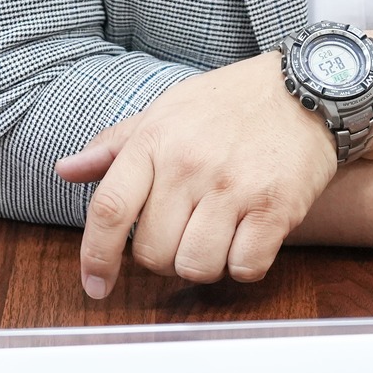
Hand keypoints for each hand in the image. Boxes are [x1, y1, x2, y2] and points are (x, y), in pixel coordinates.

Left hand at [55, 53, 336, 294]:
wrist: (306, 87)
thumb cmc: (230, 101)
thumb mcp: (168, 109)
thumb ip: (116, 144)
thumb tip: (66, 170)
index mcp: (156, 139)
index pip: (109, 209)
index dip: (94, 256)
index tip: (95, 285)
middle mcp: (189, 163)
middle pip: (151, 252)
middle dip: (163, 255)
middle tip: (183, 231)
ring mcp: (233, 186)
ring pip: (195, 266)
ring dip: (203, 261)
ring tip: (217, 232)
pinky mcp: (275, 206)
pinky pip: (244, 267)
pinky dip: (244, 263)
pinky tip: (248, 236)